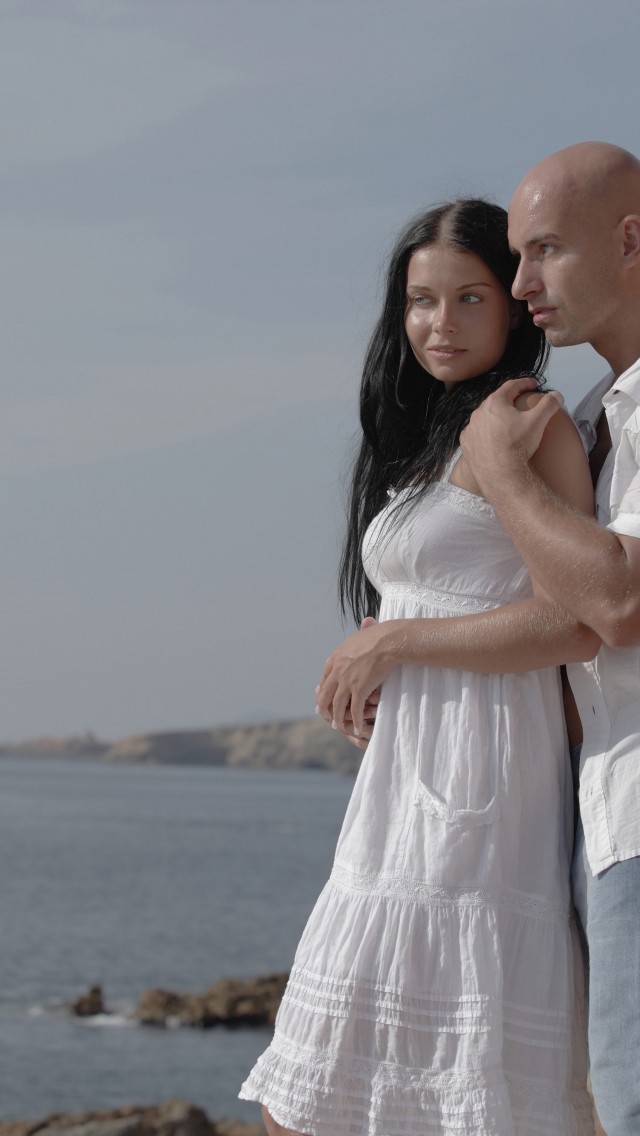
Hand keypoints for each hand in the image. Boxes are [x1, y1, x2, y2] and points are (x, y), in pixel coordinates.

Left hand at [316, 618, 396, 736]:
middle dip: (324, 707)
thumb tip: (367, 621)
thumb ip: (362, 632)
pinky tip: (357, 728)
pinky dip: (356, 721)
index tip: (321, 696)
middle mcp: (337, 670)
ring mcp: (347, 681)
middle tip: (325, 716)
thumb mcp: (365, 631)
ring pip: (337, 705)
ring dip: (338, 718)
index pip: (324, 678)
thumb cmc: (382, 634)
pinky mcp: (359, 689)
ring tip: (339, 727)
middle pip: (325, 694)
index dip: (322, 689)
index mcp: (335, 657)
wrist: (389, 641)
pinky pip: (355, 710)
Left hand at [460, 378, 563, 489]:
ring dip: (494, 417)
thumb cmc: (518, 445)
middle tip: (520, 401)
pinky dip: (484, 433)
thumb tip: (556, 395)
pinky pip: (476, 434)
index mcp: (495, 402)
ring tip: (505, 422)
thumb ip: (548, 404)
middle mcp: (479, 413)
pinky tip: (491, 438)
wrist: (500, 474)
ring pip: (484, 417)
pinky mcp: (466, 444)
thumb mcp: (538, 421)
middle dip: (508, 399)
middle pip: (496, 401)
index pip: (511, 386)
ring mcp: (470, 429)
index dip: (524, 383)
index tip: (533, 385)